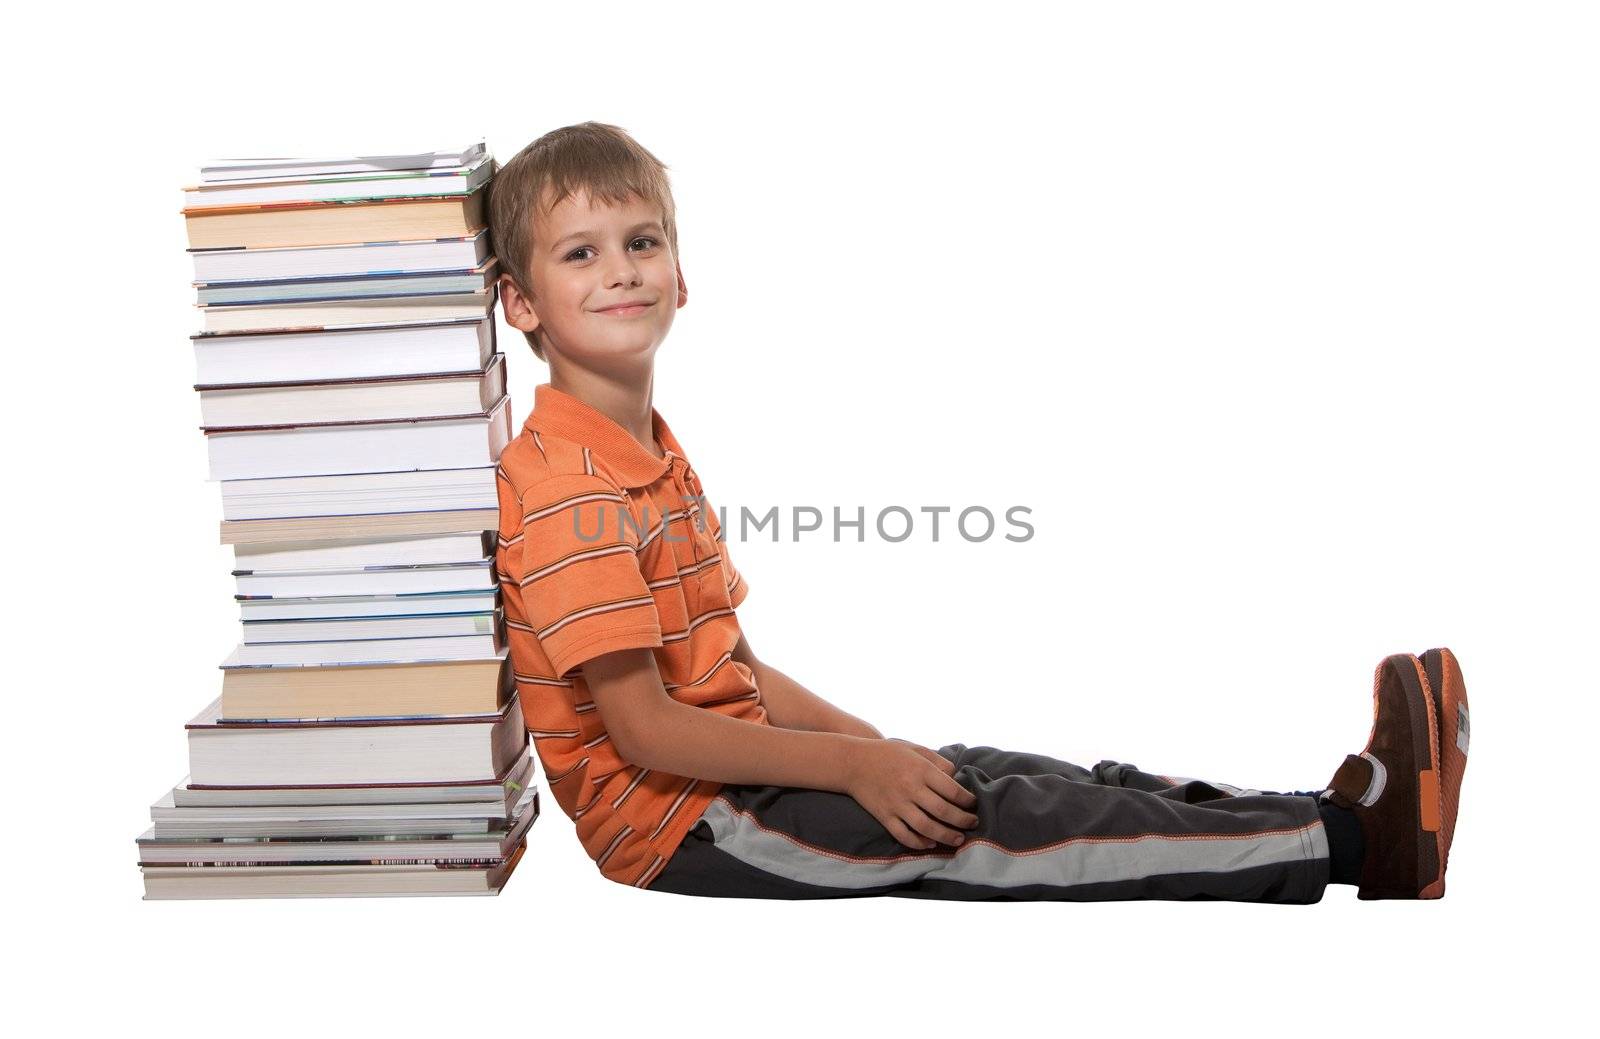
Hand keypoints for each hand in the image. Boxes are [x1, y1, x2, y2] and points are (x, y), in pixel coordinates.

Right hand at [845, 738, 979, 850]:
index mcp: (920, 770)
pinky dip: (919, 843)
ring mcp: (897, 804)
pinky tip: (931, 843)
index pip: (952, 790)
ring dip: (946, 836)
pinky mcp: (884, 816)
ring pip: (927, 828)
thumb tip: (956, 777)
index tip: (973, 804)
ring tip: (958, 839)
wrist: (852, 762)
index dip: (967, 800)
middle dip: (963, 820)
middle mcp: (910, 788)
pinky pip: (904, 835)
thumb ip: (937, 761)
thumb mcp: (914, 749)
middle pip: (944, 811)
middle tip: (973, 823)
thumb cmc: (887, 753)